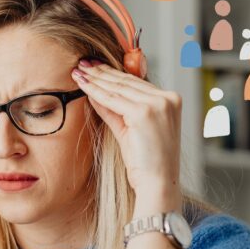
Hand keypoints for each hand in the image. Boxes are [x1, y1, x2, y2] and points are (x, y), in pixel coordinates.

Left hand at [72, 59, 181, 205]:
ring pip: (118, 87)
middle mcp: (167, 98)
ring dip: (95, 79)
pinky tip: (83, 85)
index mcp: (170, 100)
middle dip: (101, 72)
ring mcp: (158, 104)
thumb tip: (96, 94)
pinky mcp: (145, 112)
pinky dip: (96, 91)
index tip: (95, 66)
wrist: (157, 185)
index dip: (113, 73)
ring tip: (78, 71)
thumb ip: (115, 110)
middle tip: (82, 63)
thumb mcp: (130, 130)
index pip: (136, 82)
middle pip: (127, 81)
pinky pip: (113, 99)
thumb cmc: (146, 164)